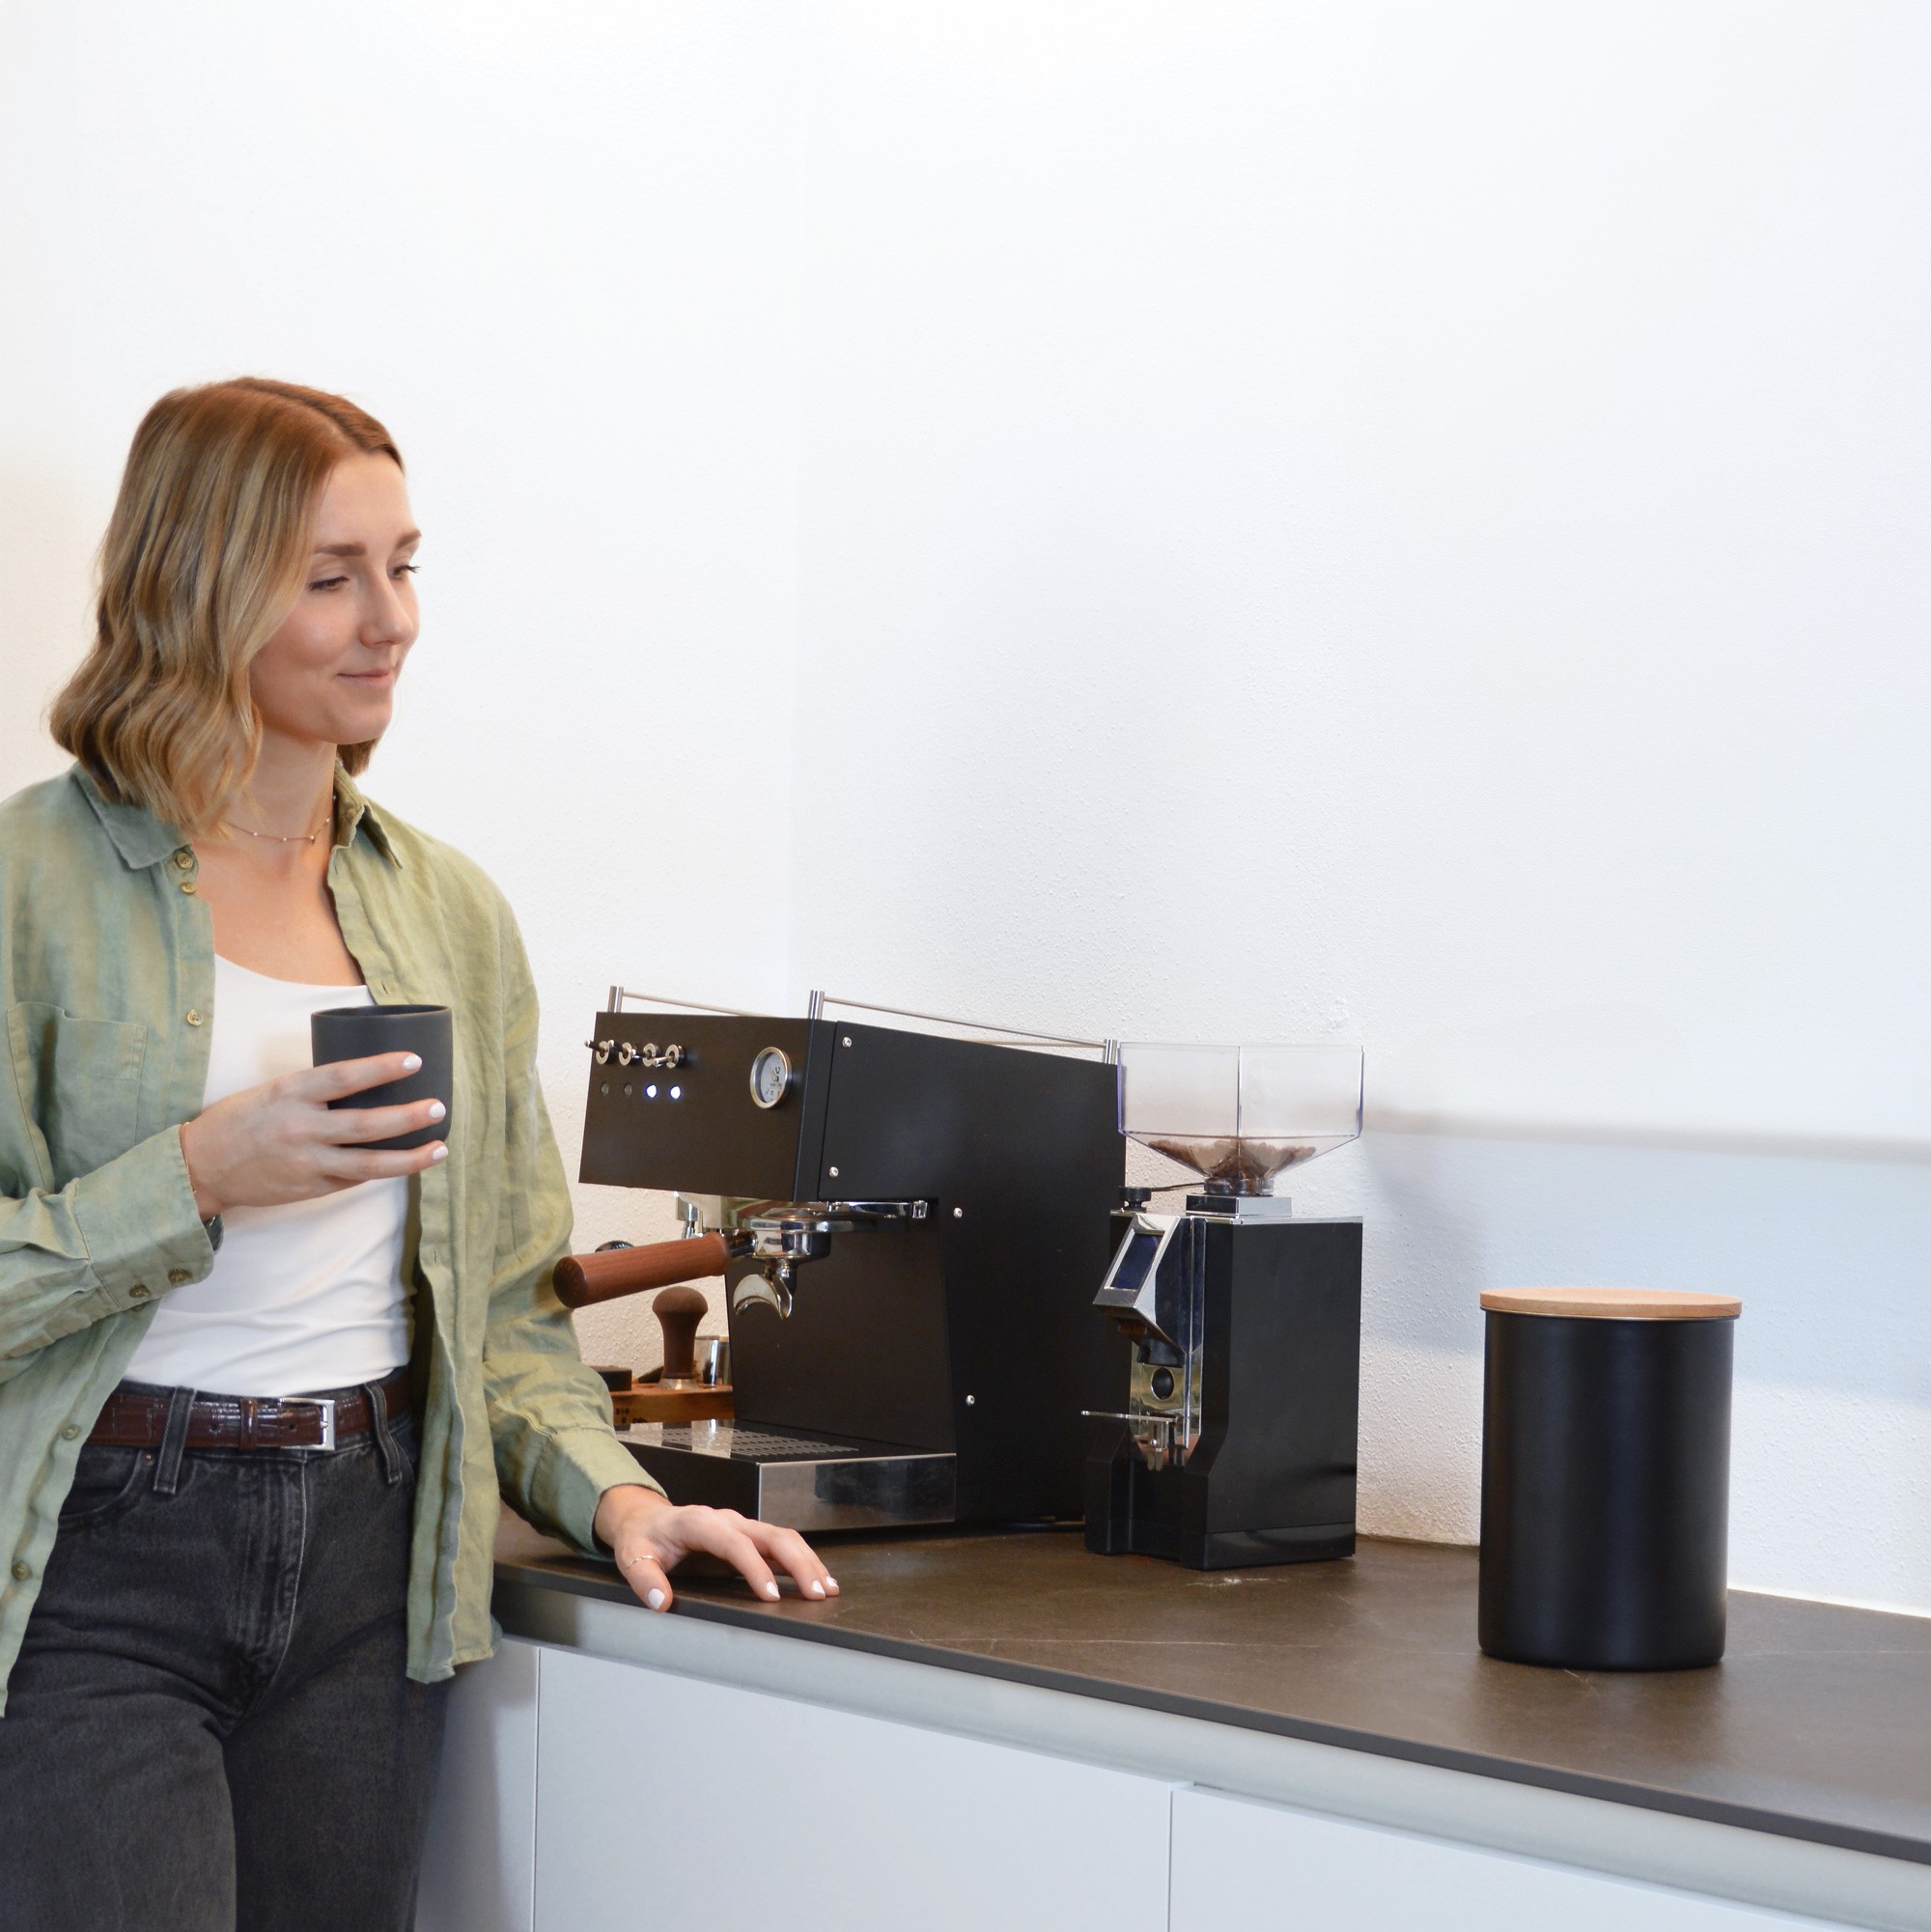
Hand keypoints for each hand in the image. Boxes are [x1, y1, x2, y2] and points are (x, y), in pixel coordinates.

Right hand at [179, 1052, 446, 1217]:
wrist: (201, 1167)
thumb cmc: (240, 1120)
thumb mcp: (274, 1090)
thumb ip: (314, 1090)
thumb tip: (365, 1081)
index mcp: (291, 1093)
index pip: (344, 1077)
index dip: (381, 1068)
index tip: (414, 1062)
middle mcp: (301, 1128)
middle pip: (365, 1125)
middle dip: (407, 1118)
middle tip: (439, 1107)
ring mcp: (307, 1163)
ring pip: (369, 1164)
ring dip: (409, 1158)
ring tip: (440, 1148)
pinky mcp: (310, 1189)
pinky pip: (354, 1179)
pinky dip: (382, 1172)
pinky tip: (408, 1164)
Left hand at [593, 1483, 838, 1613]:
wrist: (646, 1518)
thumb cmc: (643, 1538)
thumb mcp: (632, 1556)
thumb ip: (644, 1578)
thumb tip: (660, 1600)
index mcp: (699, 1523)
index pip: (734, 1544)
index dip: (755, 1568)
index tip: (771, 1595)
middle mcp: (726, 1520)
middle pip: (771, 1535)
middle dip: (798, 1563)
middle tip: (816, 1593)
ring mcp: (740, 1525)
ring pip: (783, 1537)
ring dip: (807, 1561)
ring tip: (826, 1588)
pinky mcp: (748, 1535)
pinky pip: (781, 1543)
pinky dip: (802, 1560)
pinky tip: (817, 1578)